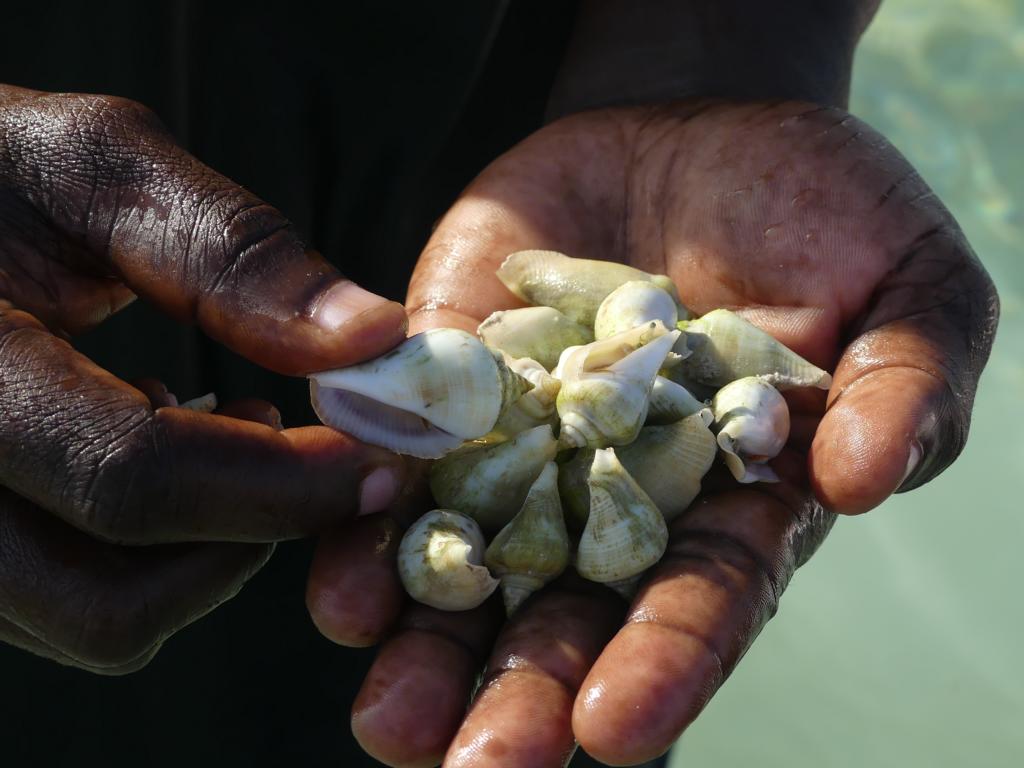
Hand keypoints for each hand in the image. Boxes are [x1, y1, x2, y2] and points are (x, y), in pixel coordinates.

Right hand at [0, 85, 409, 672]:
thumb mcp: (92, 167)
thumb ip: (230, 252)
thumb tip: (376, 339)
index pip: (131, 478)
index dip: (284, 484)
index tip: (380, 458)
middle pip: (111, 606)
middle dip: (246, 534)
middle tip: (289, 436)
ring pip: (96, 624)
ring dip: (199, 549)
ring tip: (205, 424)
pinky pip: (68, 607)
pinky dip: (146, 555)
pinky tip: (143, 447)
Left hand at [307, 101, 996, 765]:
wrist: (699, 128)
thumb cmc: (827, 212)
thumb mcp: (911, 286)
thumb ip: (908, 385)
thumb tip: (864, 480)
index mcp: (736, 498)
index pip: (703, 599)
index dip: (667, 663)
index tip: (617, 730)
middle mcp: (623, 495)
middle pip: (572, 614)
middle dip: (524, 693)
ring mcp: (529, 443)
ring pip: (473, 565)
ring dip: (427, 644)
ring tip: (389, 718)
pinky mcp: (456, 384)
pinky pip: (408, 463)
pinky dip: (373, 521)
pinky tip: (340, 582)